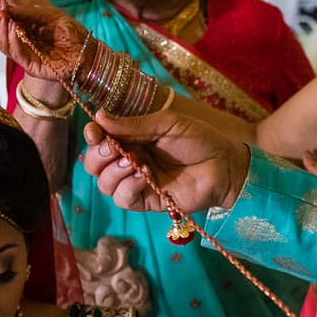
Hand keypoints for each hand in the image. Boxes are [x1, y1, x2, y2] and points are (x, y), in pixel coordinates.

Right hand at [0, 0, 82, 82]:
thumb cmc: (72, 31)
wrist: (89, 50)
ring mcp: (24, 53)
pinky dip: (12, 40)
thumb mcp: (49, 14)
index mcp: (23, 26)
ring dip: (1, 27)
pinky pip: (16, 53)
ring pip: (3, 42)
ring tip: (2, 13)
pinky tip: (12, 27)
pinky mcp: (30, 65)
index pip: (3, 17)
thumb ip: (28, 11)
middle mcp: (20, 40)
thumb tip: (5, 6)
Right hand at [81, 110, 250, 217]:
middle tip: (113, 148)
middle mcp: (129, 159)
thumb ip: (133, 125)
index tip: (95, 131)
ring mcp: (137, 181)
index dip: (92, 135)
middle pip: (93, 164)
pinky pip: (123, 199)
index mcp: (132, 138)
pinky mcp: (147, 200)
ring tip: (135, 162)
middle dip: (98, 155)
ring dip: (113, 172)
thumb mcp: (166, 124)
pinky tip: (144, 177)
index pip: (99, 139)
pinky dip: (127, 188)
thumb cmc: (199, 139)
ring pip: (104, 184)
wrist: (224, 165)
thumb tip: (98, 116)